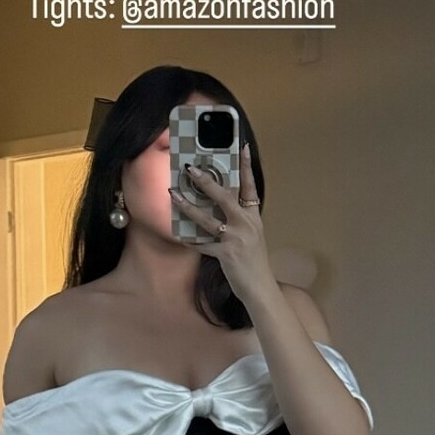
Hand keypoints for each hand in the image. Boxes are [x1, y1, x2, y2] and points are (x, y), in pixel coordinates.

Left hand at [168, 143, 271, 302]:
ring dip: (188, 205)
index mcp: (253, 216)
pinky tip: (177, 233)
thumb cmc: (253, 261)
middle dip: (206, 181)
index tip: (243, 146)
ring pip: (208, 218)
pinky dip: (189, 239)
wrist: (260, 287)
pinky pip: (202, 244)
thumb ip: (238, 219)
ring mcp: (236, 238)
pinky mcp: (226, 254)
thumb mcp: (251, 235)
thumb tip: (217, 204)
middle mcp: (246, 223)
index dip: (246, 166)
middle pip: (225, 196)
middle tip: (190, 168)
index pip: (250, 186)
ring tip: (173, 194)